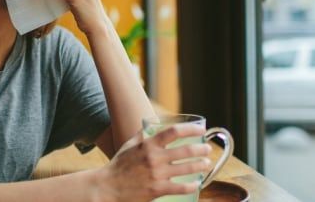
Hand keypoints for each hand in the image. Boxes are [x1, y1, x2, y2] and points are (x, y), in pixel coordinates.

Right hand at [95, 124, 211, 201]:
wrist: (108, 187)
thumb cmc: (119, 165)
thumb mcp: (129, 145)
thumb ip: (143, 135)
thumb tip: (154, 125)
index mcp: (148, 144)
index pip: (174, 132)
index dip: (191, 129)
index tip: (201, 130)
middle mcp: (154, 158)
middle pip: (186, 150)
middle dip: (201, 149)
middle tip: (207, 149)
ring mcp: (156, 175)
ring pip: (187, 169)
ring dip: (201, 165)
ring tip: (206, 163)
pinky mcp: (157, 190)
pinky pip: (181, 187)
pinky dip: (193, 185)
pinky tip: (197, 183)